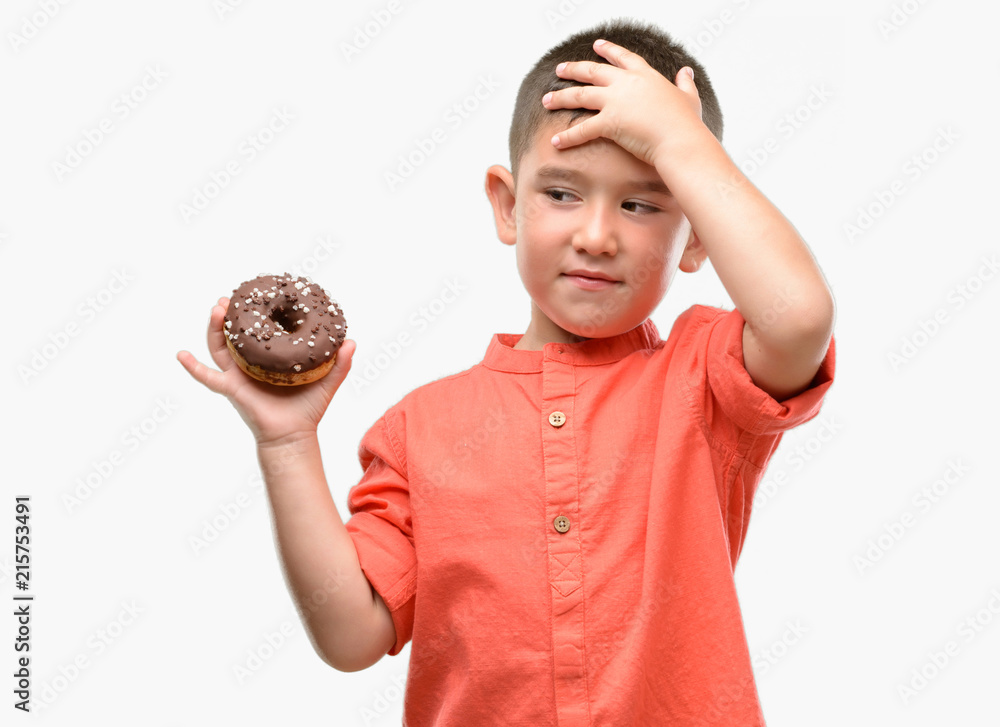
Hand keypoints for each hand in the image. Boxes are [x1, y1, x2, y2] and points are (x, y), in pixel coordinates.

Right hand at [176, 297, 355, 445]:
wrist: (294, 437)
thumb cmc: (307, 410)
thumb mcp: (327, 381)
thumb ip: (339, 363)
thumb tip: (351, 341)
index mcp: (271, 359)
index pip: (262, 332)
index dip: (259, 313)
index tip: (258, 293)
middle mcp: (251, 364)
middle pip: (236, 334)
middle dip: (232, 314)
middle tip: (231, 297)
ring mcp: (239, 375)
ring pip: (221, 347)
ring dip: (215, 328)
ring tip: (215, 309)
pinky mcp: (232, 388)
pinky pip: (208, 376)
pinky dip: (192, 367)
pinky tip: (181, 354)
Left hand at [542, 39, 704, 168]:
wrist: (680, 140)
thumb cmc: (687, 124)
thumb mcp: (689, 97)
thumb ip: (685, 84)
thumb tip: (686, 72)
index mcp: (646, 76)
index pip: (623, 59)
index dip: (608, 51)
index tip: (596, 46)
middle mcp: (627, 84)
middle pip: (593, 71)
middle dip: (573, 69)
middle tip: (559, 69)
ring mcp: (616, 101)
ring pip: (580, 95)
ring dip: (561, 97)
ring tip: (546, 100)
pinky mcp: (609, 122)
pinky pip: (582, 129)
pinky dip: (567, 137)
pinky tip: (555, 142)